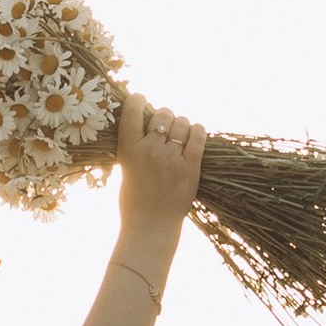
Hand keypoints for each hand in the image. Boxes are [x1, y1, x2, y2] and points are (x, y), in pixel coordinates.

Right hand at [115, 97, 206, 241]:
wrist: (150, 227)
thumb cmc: (135, 200)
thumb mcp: (126, 169)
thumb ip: (136, 147)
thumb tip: (149, 125)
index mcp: (129, 151)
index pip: (132, 112)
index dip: (137, 99)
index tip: (141, 98)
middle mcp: (150, 151)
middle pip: (162, 115)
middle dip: (166, 116)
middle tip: (166, 125)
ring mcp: (171, 159)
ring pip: (182, 123)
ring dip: (182, 125)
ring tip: (180, 135)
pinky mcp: (190, 168)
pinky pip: (198, 137)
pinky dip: (198, 131)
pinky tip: (196, 133)